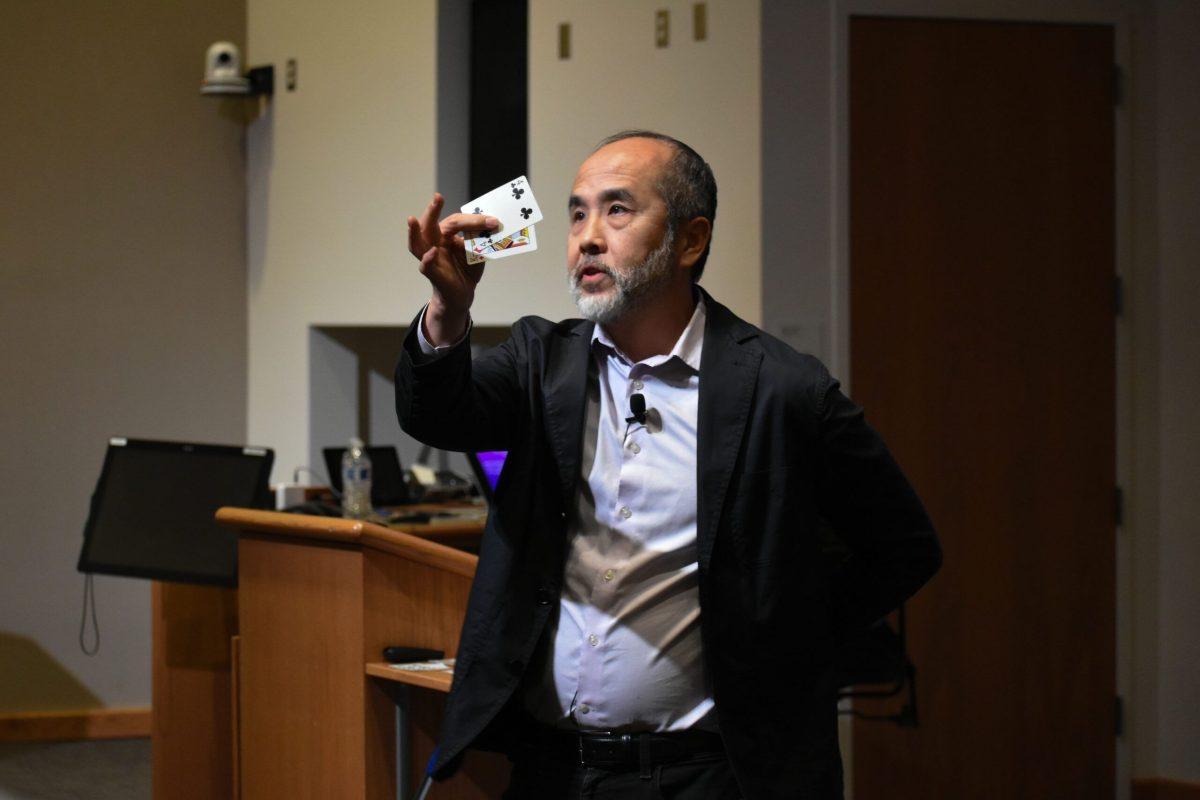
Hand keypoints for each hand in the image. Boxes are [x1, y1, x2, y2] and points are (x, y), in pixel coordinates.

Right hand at [406, 193, 499, 344]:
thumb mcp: (477, 252)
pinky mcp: (432, 274)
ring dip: (414, 232)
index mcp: (445, 234)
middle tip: (437, 197)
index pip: (456, 221)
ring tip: (412, 219)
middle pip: (430, 225)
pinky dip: (427, 259)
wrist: (463, 295)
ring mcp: (430, 258)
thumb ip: (481, 240)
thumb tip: (493, 226)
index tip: (493, 222)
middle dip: (432, 210)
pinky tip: (432, 252)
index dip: (474, 221)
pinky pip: (426, 266)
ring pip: (417, 243)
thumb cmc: (466, 269)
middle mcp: (434, 243)